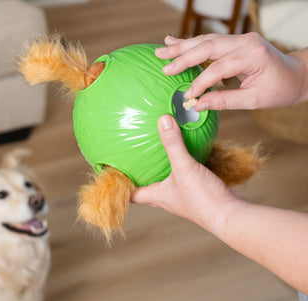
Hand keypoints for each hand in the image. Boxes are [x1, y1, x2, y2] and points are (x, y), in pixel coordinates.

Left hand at [132, 115, 245, 235]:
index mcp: (157, 196)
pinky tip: (188, 153)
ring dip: (162, 171)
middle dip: (140, 177)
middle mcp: (167, 199)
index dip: (120, 187)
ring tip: (158, 154)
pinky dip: (183, 166)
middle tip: (133, 161)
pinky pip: (185, 177)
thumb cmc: (202, 198)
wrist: (230, 215)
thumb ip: (173, 144)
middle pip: (147, 189)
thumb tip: (162, 119)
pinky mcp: (198, 193)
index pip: (131, 194)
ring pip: (166, 183)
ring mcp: (183, 197)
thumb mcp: (184, 167)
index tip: (111, 174)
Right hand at [155, 32, 307, 110]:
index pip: (218, 68)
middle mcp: (244, 42)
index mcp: (252, 55)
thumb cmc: (278, 89)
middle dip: (183, 56)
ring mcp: (239, 39)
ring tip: (162, 50)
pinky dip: (191, 44)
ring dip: (182, 46)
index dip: (200, 83)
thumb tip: (199, 105)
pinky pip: (209, 42)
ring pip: (205, 40)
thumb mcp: (254, 100)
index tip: (187, 96)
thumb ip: (225, 101)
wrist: (295, 75)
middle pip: (207, 46)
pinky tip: (174, 42)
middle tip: (164, 66)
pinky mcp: (235, 42)